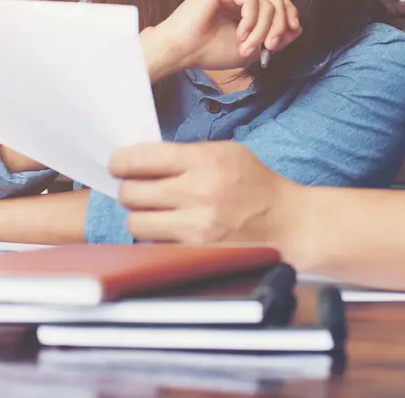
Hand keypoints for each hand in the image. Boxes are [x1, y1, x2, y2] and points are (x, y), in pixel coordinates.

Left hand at [112, 141, 304, 253]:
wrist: (286, 223)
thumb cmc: (255, 184)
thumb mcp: (226, 153)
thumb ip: (186, 154)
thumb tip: (142, 159)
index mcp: (204, 161)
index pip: (141, 159)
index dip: (120, 161)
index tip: (117, 164)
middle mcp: (197, 193)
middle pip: (131, 192)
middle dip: (129, 188)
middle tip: (137, 188)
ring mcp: (195, 226)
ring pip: (136, 222)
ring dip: (140, 215)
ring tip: (154, 210)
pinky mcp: (195, 252)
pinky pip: (154, 243)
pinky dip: (156, 236)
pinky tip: (170, 227)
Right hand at [142, 0, 300, 79]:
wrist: (183, 51)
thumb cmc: (210, 51)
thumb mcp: (252, 48)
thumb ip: (273, 37)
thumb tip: (296, 27)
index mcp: (245, 7)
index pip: (277, 2)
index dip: (290, 15)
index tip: (293, 32)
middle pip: (277, 1)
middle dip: (279, 26)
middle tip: (270, 47)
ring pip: (266, 3)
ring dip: (262, 30)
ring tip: (248, 46)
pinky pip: (251, 0)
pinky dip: (251, 20)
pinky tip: (241, 34)